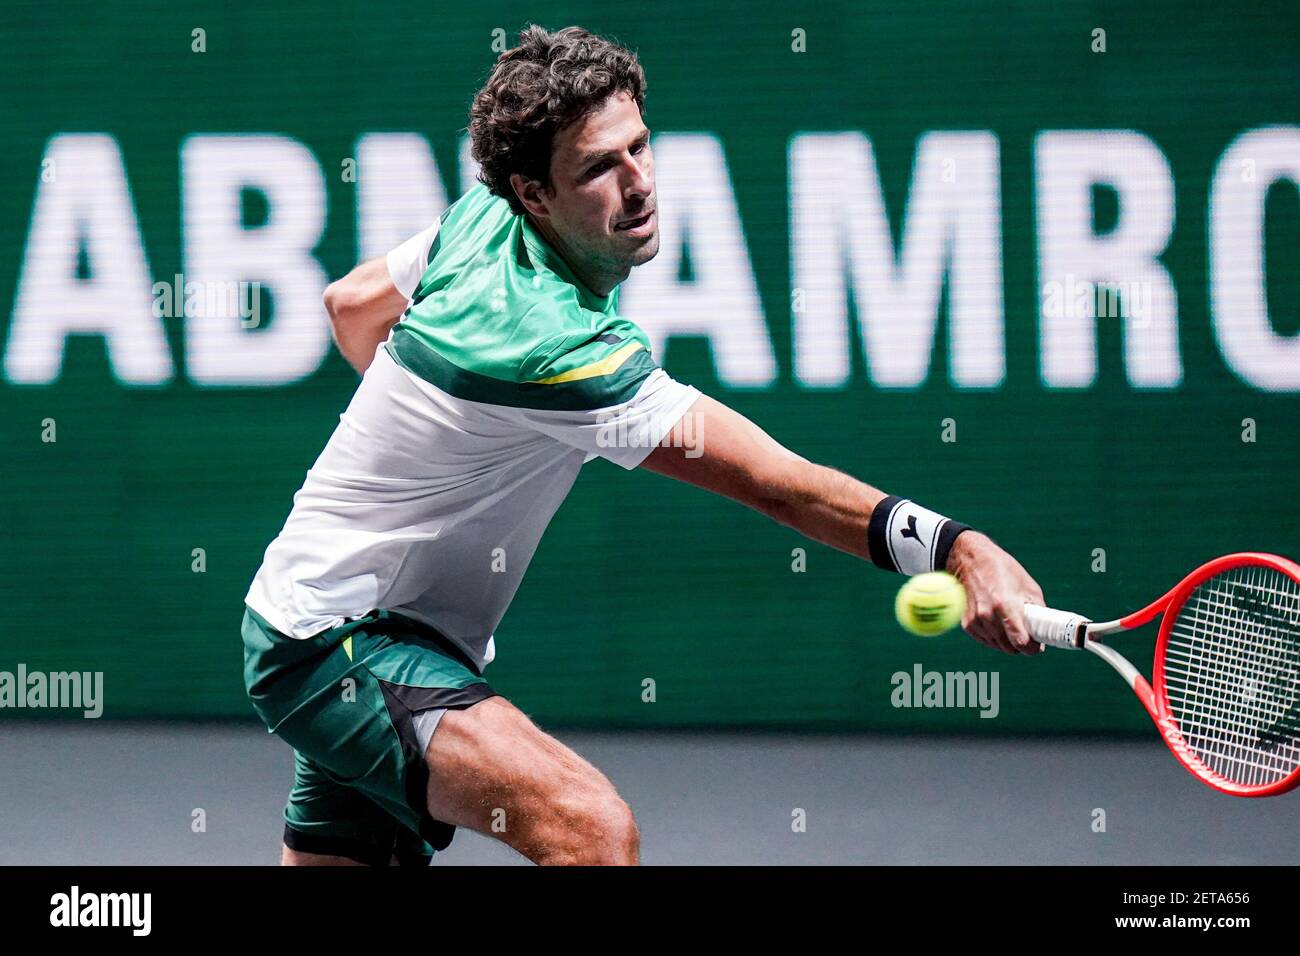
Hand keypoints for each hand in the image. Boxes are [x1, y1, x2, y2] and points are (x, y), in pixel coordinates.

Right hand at [945, 531, 1045, 654]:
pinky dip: (993, 637)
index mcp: (1006, 606)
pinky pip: (985, 641)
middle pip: (1009, 648)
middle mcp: (988, 616)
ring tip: (1009, 624)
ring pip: (998, 646)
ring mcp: (975, 621)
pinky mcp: (966, 623)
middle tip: (1025, 633)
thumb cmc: (1003, 570)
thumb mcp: (1028, 586)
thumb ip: (1037, 611)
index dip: (1032, 648)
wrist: (970, 560)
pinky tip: (996, 623)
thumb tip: (1044, 631)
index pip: (1021, 643)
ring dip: (1006, 641)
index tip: (1037, 645)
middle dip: (1020, 645)